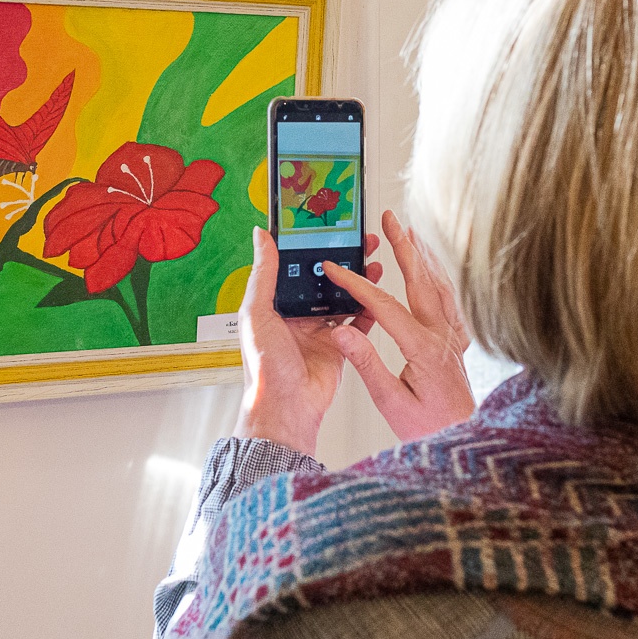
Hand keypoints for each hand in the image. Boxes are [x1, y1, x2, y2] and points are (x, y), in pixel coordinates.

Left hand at [233, 227, 383, 455]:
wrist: (288, 408)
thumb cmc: (265, 367)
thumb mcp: (257, 313)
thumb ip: (264, 274)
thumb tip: (261, 236)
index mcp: (275, 307)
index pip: (294, 268)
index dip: (312, 249)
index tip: (327, 229)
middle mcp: (298, 317)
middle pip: (324, 281)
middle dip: (342, 261)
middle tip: (361, 241)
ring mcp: (321, 332)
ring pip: (344, 299)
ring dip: (359, 281)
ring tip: (374, 261)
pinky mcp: (341, 348)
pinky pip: (358, 324)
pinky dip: (370, 309)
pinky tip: (380, 294)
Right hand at [321, 210, 474, 442]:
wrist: (465, 439)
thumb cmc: (429, 428)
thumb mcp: (391, 402)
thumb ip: (366, 363)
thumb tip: (342, 331)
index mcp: (422, 348)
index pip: (383, 305)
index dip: (356, 284)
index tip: (334, 269)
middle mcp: (442, 336)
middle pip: (420, 280)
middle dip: (402, 246)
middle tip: (390, 219)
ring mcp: (454, 337)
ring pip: (439, 285)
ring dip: (423, 256)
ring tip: (410, 232)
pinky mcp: (459, 343)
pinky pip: (451, 300)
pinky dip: (440, 277)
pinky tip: (434, 271)